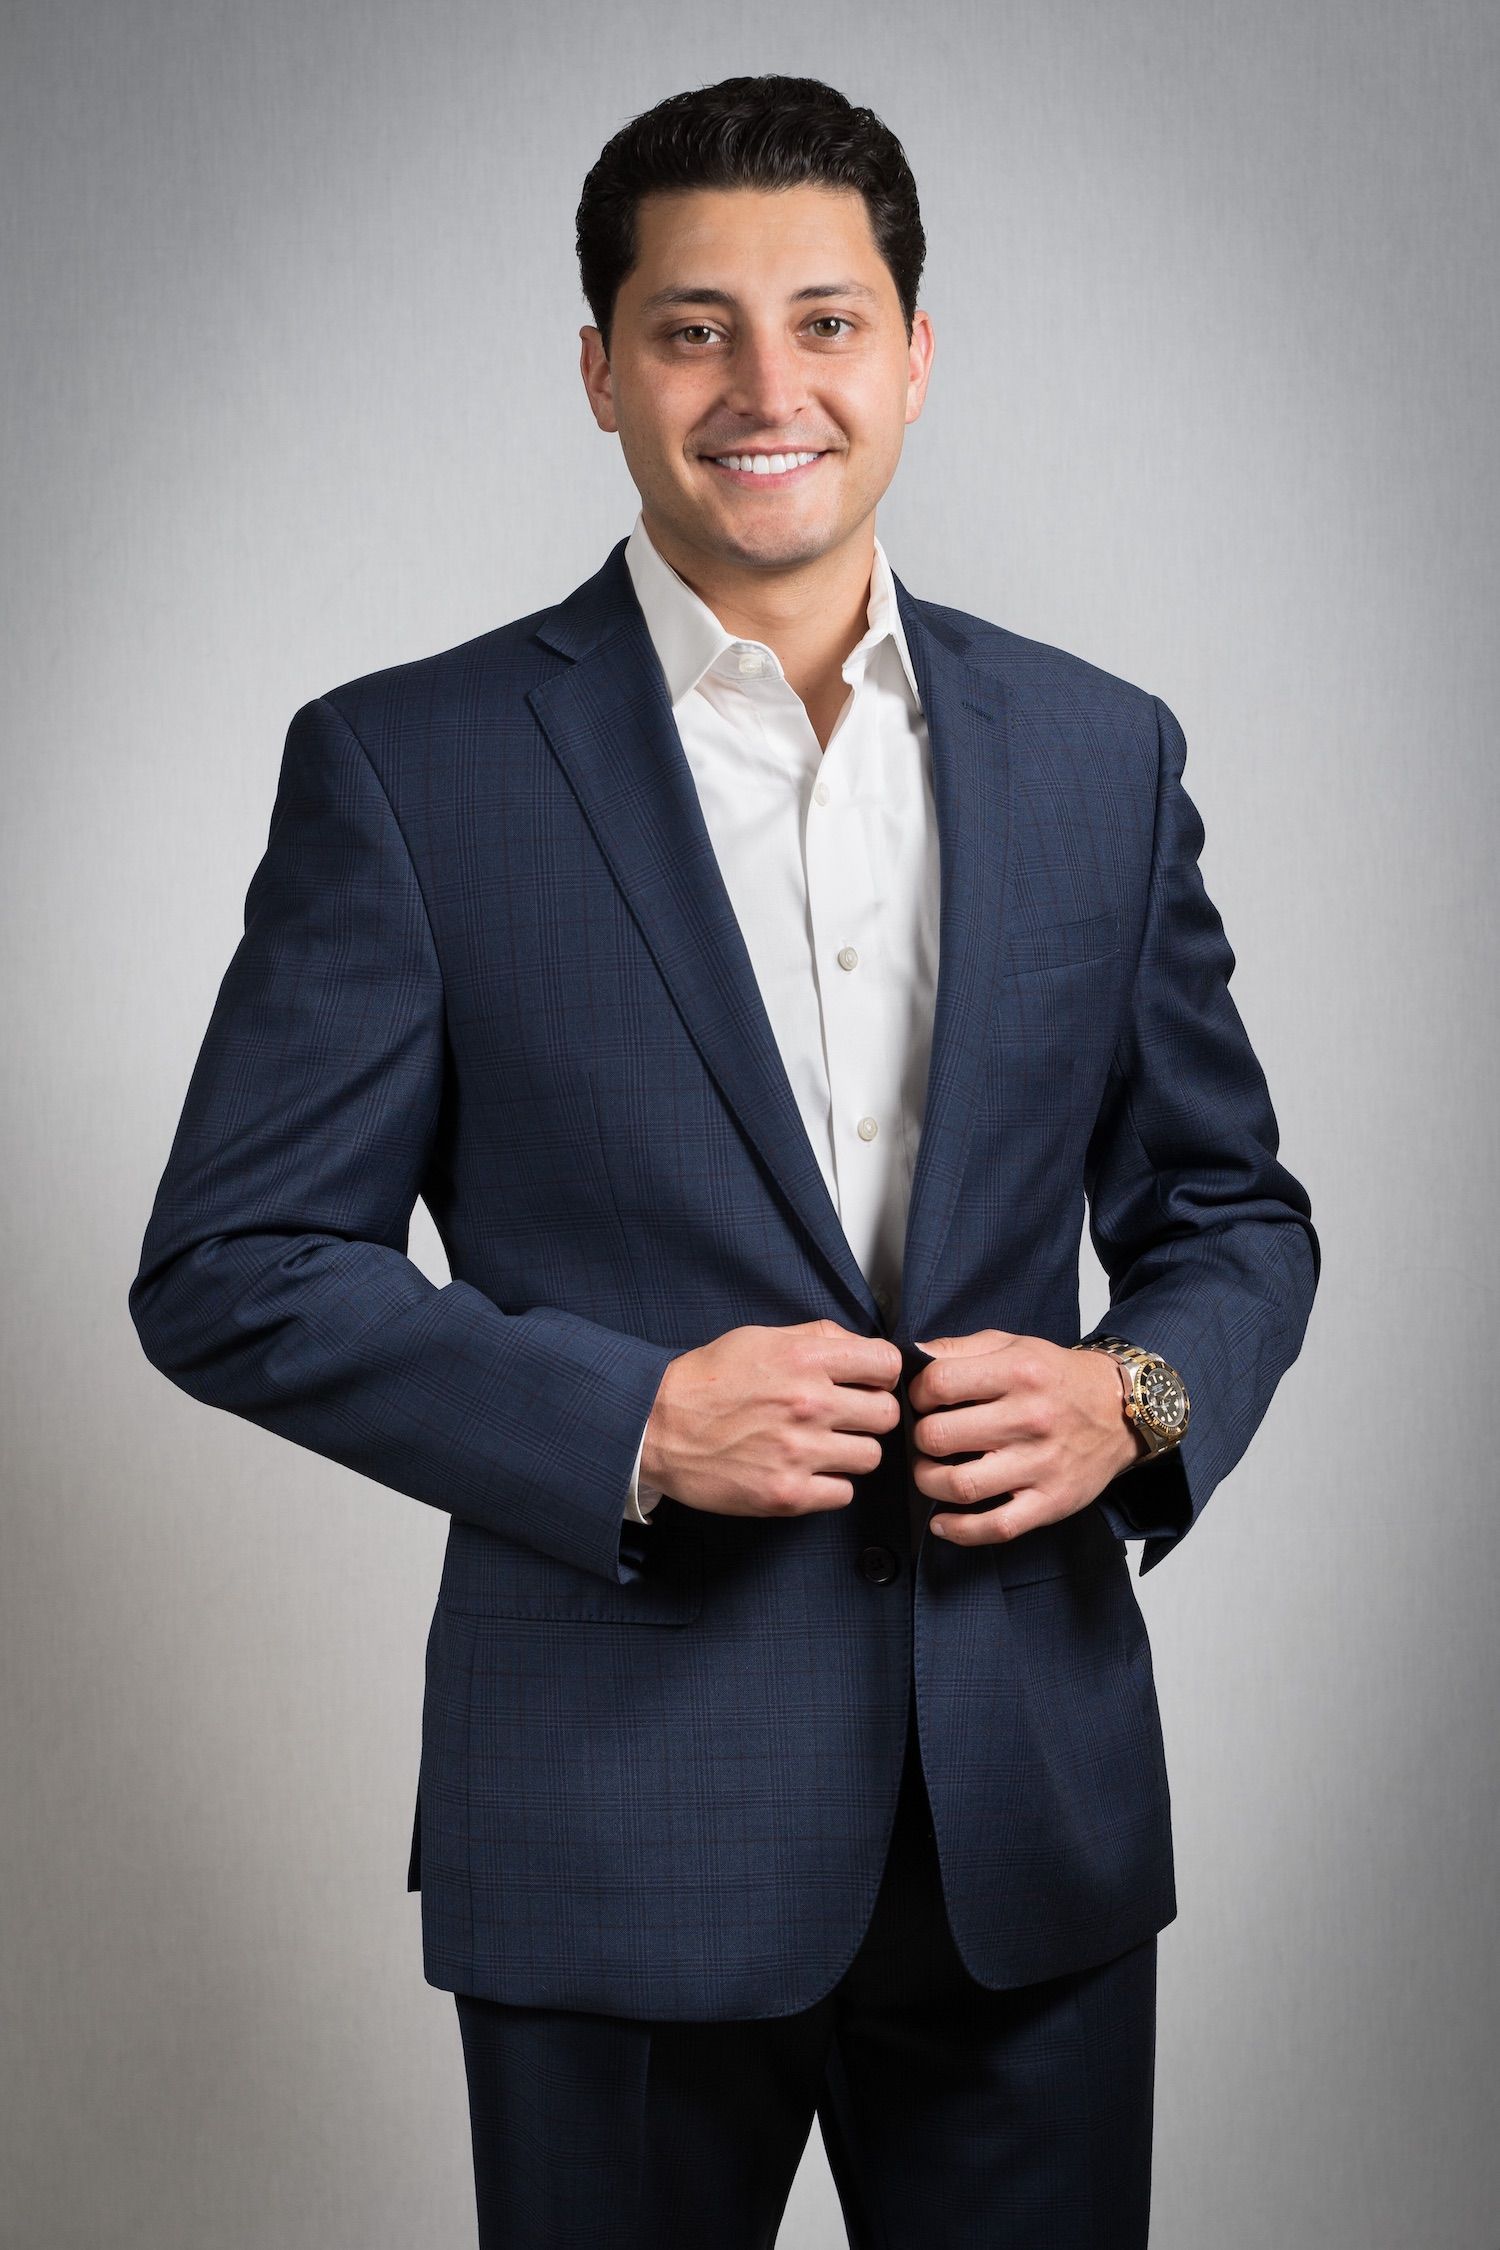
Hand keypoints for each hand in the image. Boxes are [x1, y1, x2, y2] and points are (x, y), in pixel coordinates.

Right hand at [641, 1320, 904, 1517]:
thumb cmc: (706, 1381)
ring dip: (851, 1452)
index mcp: (805, 1359)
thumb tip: (862, 1348)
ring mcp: (799, 1452)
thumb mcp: (760, 1338)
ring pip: (871, 1456)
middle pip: (887, 1414)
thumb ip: (817, 1338)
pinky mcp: (787, 1493)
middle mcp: (808, 1403)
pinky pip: (844, 1493)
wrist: (655, 1427)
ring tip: (821, 1446)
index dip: (881, 1375)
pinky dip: (830, 1485)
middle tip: (845, 1418)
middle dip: (870, 1414)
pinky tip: (806, 1470)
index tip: (868, 1383)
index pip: (887, 1364)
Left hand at [908, 1329, 1146, 1544]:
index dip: (917, 1394)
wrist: (1122, 1411)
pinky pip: (997, 1527)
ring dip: (929, 1482)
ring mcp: (1041, 1464)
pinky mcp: (1052, 1502)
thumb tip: (912, 1355)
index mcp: (1018, 1372)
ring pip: (961, 1485)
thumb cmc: (1058, 1378)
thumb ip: (960, 1347)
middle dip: (919, 1439)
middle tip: (925, 1439)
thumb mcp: (1014, 1345)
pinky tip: (942, 1522)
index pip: (940, 1383)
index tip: (921, 1402)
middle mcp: (1030, 1418)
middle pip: (940, 1437)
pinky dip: (960, 1531)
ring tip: (930, 1473)